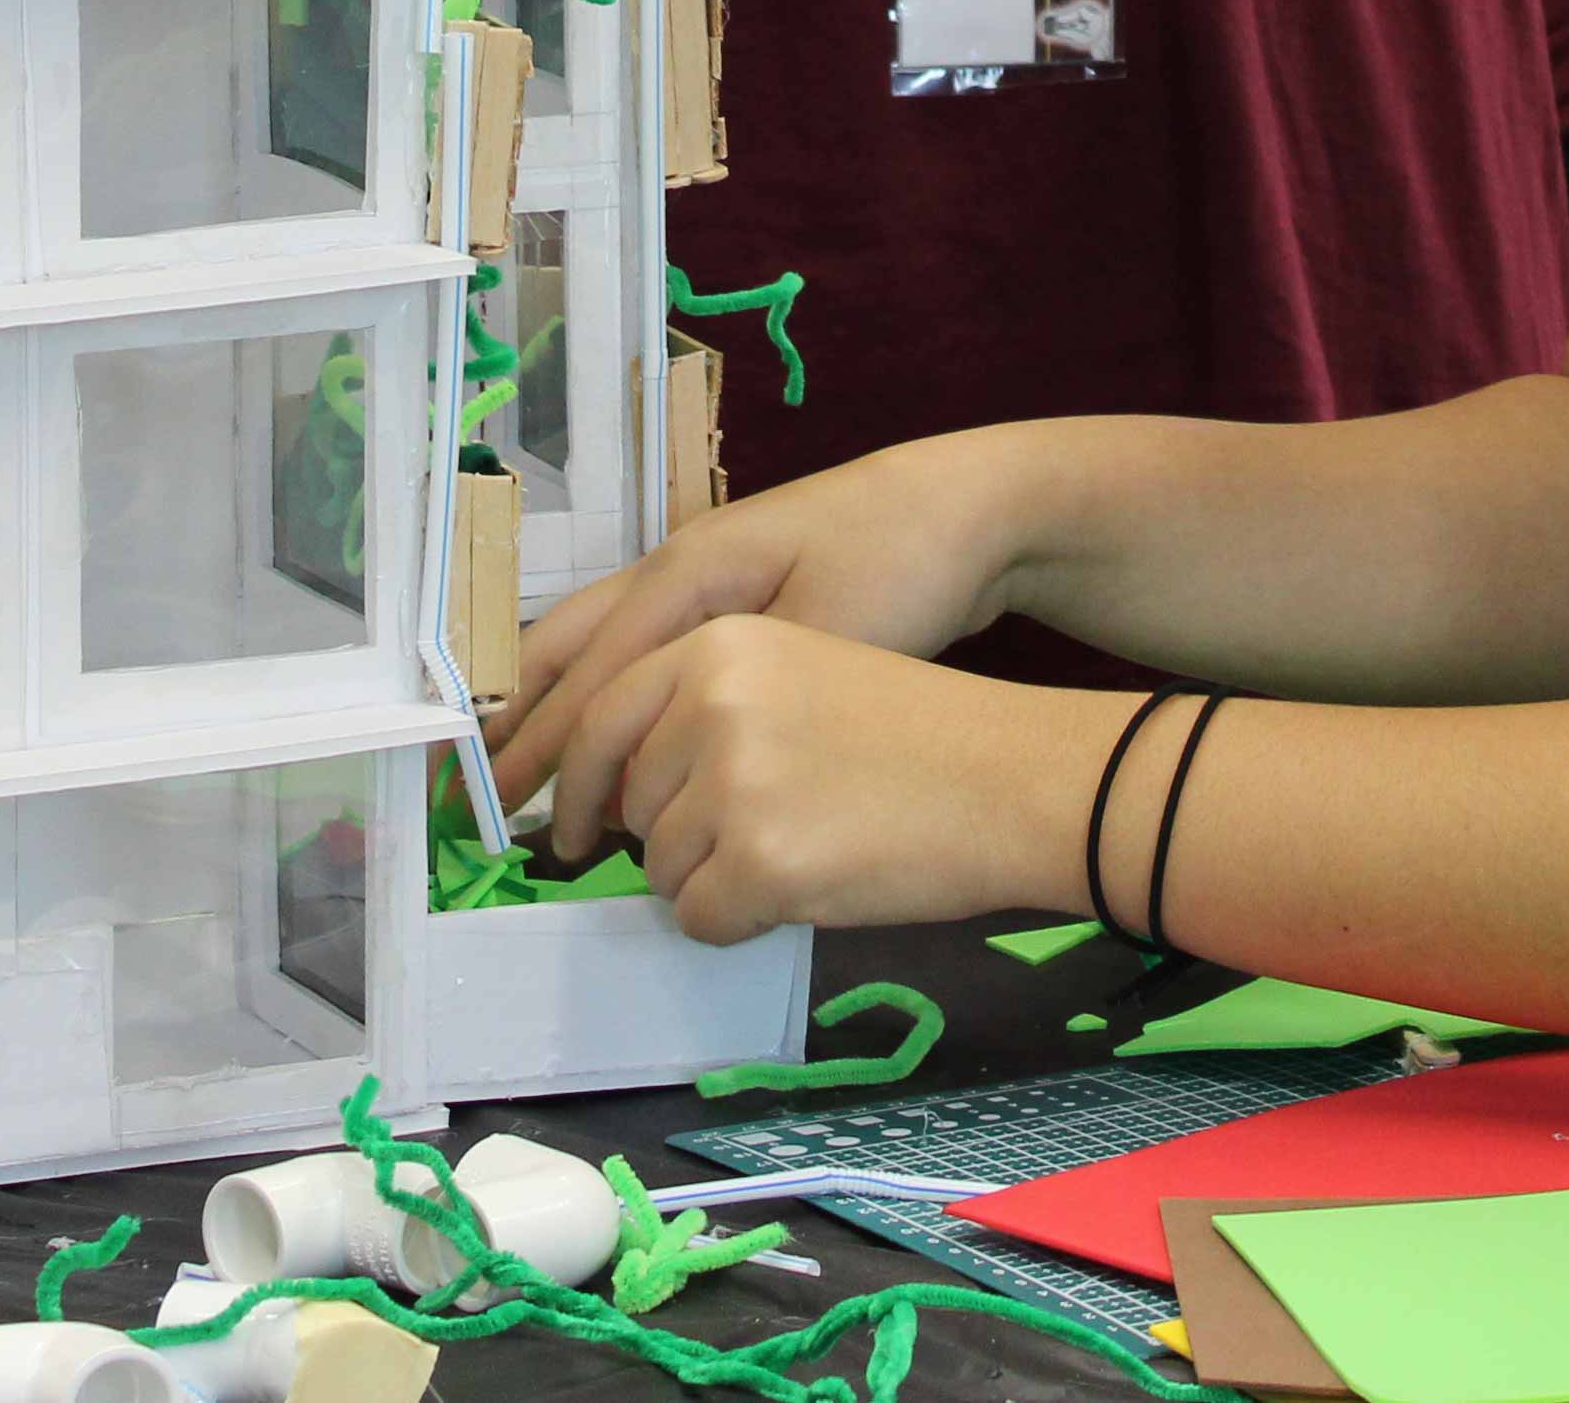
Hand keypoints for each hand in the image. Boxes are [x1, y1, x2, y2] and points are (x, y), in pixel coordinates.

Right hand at [490, 436, 1029, 814]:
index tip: (511, 814)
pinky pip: (635, 650)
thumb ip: (738, 699)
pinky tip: (603, 739)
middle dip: (521, 724)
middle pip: (570, 648)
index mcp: (686, 574)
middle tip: (476, 798)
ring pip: (595, 643)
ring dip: (553, 708)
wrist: (963, 509)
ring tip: (513, 773)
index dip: (549, 748)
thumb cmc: (895, 566)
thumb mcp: (820, 636)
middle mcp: (674, 567)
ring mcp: (700, 575)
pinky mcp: (731, 596)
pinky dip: (601, 694)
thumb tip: (664, 776)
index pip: (594, 673)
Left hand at [518, 616, 1048, 943]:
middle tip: (746, 841)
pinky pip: (701, 918)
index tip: (561, 829)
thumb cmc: (911, 731)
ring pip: (663, 868)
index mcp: (715, 645)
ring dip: (712, 880)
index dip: (575, 783)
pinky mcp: (761, 861)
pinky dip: (737, 922)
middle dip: (671, 837)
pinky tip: (802, 890)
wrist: (1006, 777)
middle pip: (631, 801)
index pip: (602, 718)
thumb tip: (621, 792)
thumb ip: (704, 708)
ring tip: (799, 850)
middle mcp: (709, 702)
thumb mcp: (795, 671)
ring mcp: (732, 782)